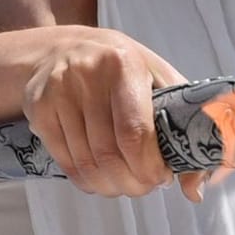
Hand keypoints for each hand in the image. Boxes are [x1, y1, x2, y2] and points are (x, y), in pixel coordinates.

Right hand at [21, 27, 203, 199]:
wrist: (64, 47)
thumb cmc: (121, 67)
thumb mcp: (159, 79)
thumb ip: (184, 124)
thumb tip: (195, 187)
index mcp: (124, 65)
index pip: (135, 132)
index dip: (149, 166)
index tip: (161, 177)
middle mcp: (87, 75)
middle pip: (109, 154)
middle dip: (132, 182)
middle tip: (144, 186)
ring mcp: (58, 92)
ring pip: (85, 163)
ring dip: (110, 185)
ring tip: (125, 184)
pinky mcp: (39, 109)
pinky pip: (64, 161)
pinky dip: (86, 180)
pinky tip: (100, 178)